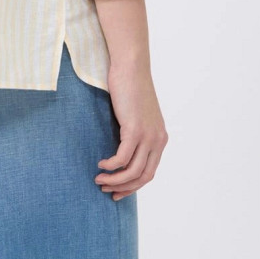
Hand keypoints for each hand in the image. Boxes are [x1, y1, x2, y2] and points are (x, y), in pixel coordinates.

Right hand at [95, 60, 168, 199]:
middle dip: (125, 188)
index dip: (133, 186)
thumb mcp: (137, 114)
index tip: (118, 191)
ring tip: (99, 180)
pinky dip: (111, 166)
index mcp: (160, 138)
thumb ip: (135, 132)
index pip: (149, 172)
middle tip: (107, 192)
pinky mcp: (134, 130)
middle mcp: (158, 140)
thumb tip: (122, 148)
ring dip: (114, 180)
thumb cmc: (130, 86)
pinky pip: (122, 159)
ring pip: (132, 172)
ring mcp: (147, 136)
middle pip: (143, 177)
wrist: (131, 66)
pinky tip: (101, 165)